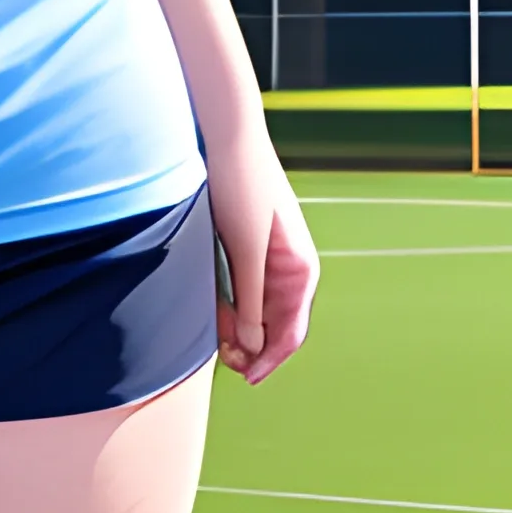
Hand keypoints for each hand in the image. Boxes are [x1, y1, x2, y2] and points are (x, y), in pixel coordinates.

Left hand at [205, 128, 318, 384]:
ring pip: (255, 310)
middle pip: (273, 325)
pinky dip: (227, 305)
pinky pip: (241, 288)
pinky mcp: (246, 247)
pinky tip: (210, 312)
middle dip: (250, 347)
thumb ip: (249, 299)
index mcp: (301, 270)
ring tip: (213, 339)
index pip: (290, 332)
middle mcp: (290, 269)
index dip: (269, 360)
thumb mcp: (246, 249)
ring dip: (236, 328)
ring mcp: (268, 258)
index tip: (245, 377)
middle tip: (222, 360)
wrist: (226, 135)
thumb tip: (252, 348)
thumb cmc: (241, 186)